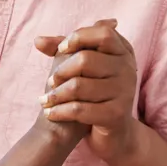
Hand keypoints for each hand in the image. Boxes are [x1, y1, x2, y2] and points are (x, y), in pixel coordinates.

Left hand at [34, 19, 138, 163]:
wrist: (114, 132)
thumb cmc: (94, 92)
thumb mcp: (81, 66)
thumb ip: (63, 49)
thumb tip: (38, 40)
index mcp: (123, 52)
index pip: (104, 33)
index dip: (79, 38)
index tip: (62, 49)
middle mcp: (128, 69)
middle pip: (85, 60)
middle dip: (61, 71)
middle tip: (50, 82)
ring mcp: (124, 92)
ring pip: (78, 86)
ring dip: (55, 94)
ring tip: (46, 100)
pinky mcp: (116, 115)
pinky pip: (80, 109)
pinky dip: (59, 111)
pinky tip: (50, 113)